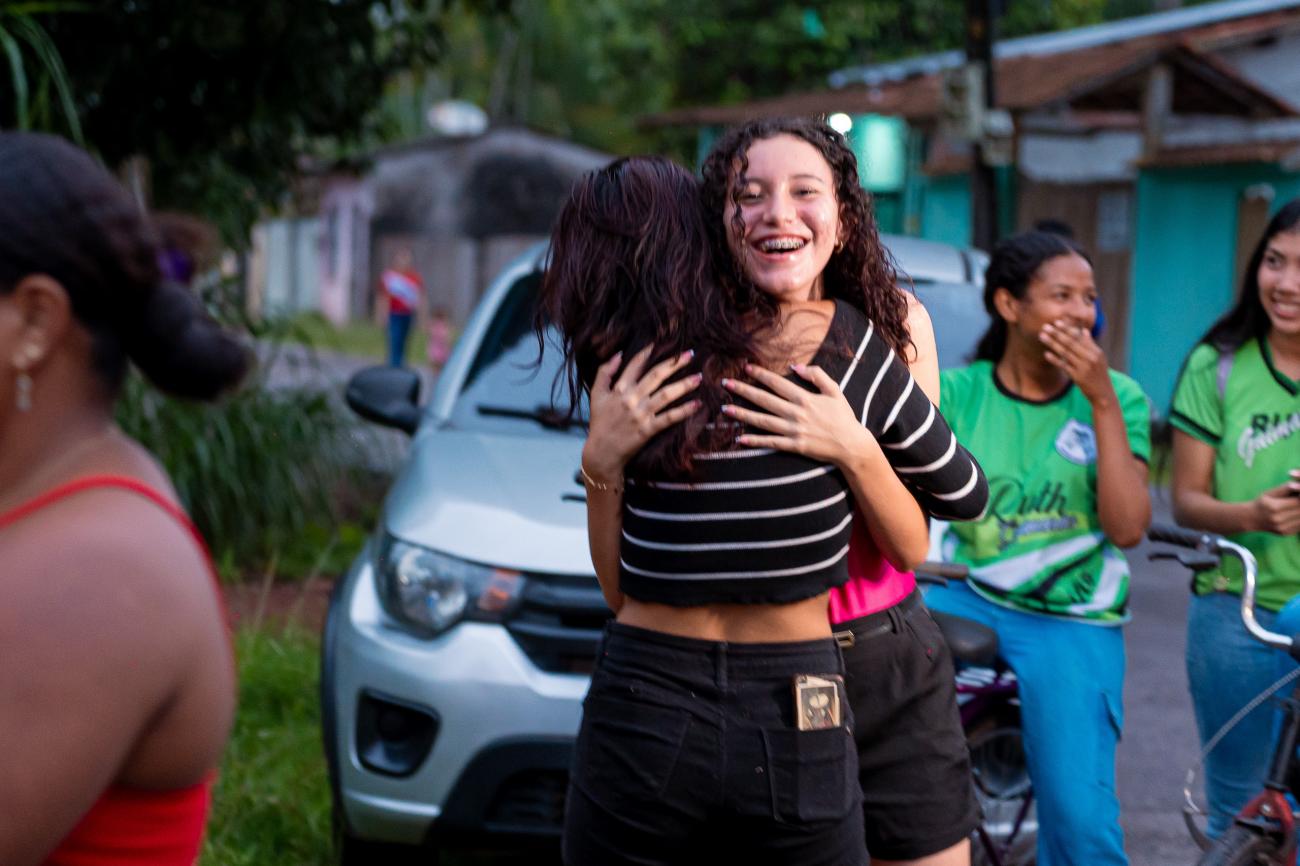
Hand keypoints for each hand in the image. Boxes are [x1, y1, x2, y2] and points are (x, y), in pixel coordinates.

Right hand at [582, 345, 701, 480]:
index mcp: (619, 389)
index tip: (661, 344)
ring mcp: (640, 414)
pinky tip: (697, 404)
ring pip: (666, 395)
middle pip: (656, 376)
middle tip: (690, 354)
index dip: (648, 353)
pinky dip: (683, 411)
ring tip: (699, 377)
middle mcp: (631, 399)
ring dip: (684, 385)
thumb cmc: (599, 423)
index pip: (635, 366)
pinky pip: (669, 418)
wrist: (601, 453)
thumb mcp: (596, 395)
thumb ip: (604, 373)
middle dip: (674, 364)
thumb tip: (618, 354)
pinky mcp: (648, 430)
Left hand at [720, 362, 875, 467]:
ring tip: (725, 409)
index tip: (745, 367)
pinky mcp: (794, 445)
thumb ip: (816, 375)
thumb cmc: (843, 417)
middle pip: (764, 400)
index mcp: (805, 398)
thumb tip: (795, 366)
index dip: (760, 375)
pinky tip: (740, 437)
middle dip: (743, 390)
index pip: (777, 383)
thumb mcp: (834, 390)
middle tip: (725, 383)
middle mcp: (796, 413)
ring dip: (742, 414)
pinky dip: (755, 440)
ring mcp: (794, 430)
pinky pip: (770, 442)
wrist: (851, 445)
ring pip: (763, 421)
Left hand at [1039, 319, 1113, 404]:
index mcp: (1096, 351)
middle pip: (1071, 342)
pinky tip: (1046, 354)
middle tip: (1045, 327)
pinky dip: (1055, 359)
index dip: (1067, 329)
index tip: (1056, 322)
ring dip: (1052, 343)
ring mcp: (1084, 367)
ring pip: (1065, 352)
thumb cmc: (1099, 374)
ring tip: (1042, 336)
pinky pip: (1064, 366)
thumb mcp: (1099, 358)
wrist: (1103, 393)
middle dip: (1057, 333)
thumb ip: (1090, 345)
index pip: (1079, 337)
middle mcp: (1090, 358)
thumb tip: (1084, 331)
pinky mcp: (1077, 377)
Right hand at [1252, 478, 1299, 534]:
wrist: (1250, 518)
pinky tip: (1296, 515)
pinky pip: (1299, 526)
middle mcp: (1278, 519)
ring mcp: (1282, 528)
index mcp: (1274, 507)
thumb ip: (1286, 489)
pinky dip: (1299, 519)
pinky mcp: (1285, 533)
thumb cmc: (1262, 502)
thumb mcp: (1271, 492)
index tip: (1299, 494)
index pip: (1298, 501)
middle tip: (1298, 500)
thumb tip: (1299, 485)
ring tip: (1297, 507)